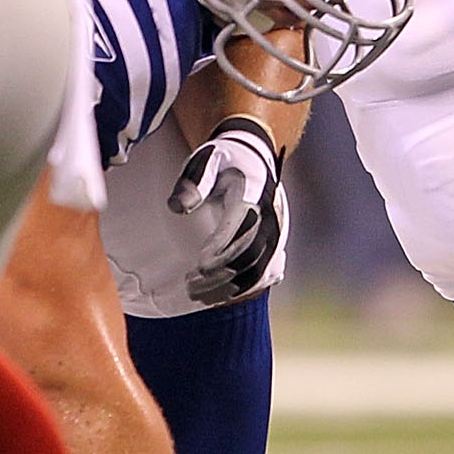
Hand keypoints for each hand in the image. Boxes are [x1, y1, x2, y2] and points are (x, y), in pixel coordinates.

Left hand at [168, 114, 285, 305]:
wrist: (253, 157)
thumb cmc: (223, 160)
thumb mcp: (205, 161)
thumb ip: (193, 183)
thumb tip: (177, 208)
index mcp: (253, 195)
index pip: (241, 231)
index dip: (221, 252)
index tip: (197, 267)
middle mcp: (270, 217)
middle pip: (251, 258)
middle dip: (221, 277)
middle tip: (190, 287)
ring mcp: (276, 233)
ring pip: (259, 271)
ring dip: (230, 288)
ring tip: (200, 296)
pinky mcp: (275, 243)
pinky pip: (267, 273)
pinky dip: (246, 289)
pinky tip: (222, 296)